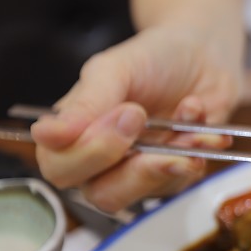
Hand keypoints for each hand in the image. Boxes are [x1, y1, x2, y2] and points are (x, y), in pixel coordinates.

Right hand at [30, 25, 242, 212]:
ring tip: (186, 114)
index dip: (89, 152)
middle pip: (101, 195)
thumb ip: (84, 103)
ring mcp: (141, 172)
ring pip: (146, 194)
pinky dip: (197, 146)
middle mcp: (103, 162)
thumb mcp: (114, 69)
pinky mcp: (176, 175)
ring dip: (173, 154)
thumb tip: (47, 134)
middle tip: (147, 119)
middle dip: (134, 164)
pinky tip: (198, 114)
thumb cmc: (152, 59)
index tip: (126, 113)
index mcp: (74, 135)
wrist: (204, 55)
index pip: (60, 168)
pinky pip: (184, 180)